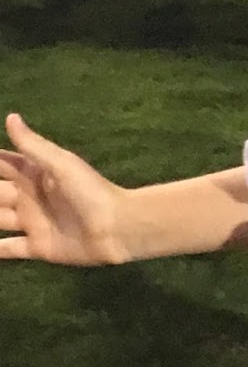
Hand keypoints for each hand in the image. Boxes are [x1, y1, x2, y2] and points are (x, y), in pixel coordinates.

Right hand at [0, 114, 129, 264]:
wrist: (118, 228)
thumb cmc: (91, 191)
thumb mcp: (60, 164)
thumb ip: (33, 146)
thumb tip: (11, 117)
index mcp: (36, 174)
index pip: (3, 164)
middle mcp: (30, 197)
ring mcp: (32, 222)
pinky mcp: (37, 247)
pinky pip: (9, 249)